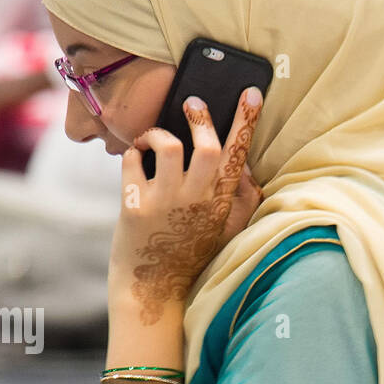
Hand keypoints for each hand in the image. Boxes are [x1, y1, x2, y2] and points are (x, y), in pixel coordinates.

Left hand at [109, 88, 263, 323]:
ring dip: (157, 134)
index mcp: (220, 203)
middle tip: (191, 103)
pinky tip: (136, 162)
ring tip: (153, 141)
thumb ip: (241, 198)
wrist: (154, 289)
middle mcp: (195, 200)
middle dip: (200, 117)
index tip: (252, 94)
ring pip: (166, 145)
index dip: (247, 121)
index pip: (238, 155)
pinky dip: (133, 153)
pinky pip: (132, 160)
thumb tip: (243, 163)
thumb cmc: (191, 254)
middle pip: (205, 145)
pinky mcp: (134, 206)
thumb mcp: (227, 231)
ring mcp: (164, 202)